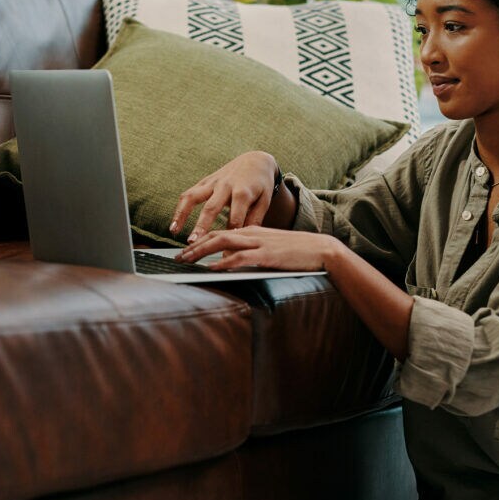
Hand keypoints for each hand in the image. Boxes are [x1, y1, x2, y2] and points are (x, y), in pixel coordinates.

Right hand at [170, 151, 278, 242]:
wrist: (254, 161)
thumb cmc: (261, 185)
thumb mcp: (264, 201)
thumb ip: (254, 219)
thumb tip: (243, 240)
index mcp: (243, 192)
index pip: (235, 217)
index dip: (230, 234)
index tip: (225, 251)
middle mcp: (225, 186)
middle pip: (211, 207)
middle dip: (201, 225)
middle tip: (194, 242)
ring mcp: (213, 182)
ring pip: (193, 197)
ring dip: (182, 214)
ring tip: (174, 231)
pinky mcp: (204, 181)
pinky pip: (189, 194)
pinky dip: (179, 209)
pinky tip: (173, 224)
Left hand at [176, 226, 344, 272]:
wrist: (321, 250)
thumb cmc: (295, 252)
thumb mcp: (268, 248)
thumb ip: (249, 252)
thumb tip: (229, 263)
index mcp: (250, 230)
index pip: (219, 233)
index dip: (199, 241)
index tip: (185, 251)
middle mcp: (251, 233)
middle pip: (215, 236)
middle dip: (194, 247)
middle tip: (177, 257)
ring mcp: (259, 243)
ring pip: (223, 243)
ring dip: (202, 252)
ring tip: (187, 261)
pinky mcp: (267, 255)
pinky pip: (241, 257)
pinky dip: (224, 262)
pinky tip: (213, 268)